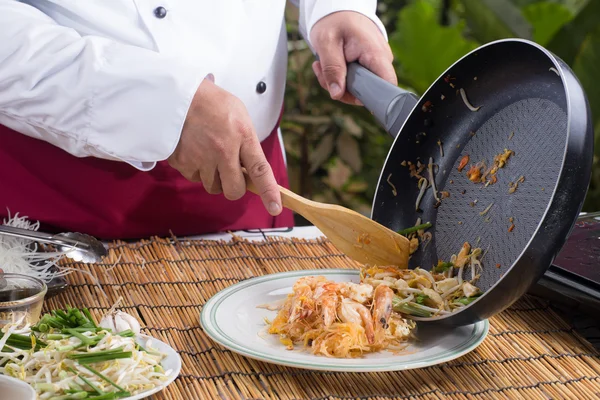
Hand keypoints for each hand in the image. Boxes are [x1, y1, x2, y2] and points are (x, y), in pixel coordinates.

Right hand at [167, 79, 281, 215]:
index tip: (275, 208)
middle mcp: (222, 150)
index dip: (269, 192)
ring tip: (208, 153)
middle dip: (233, 186)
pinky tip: (194, 150)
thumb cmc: (213, 104)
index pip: (259, 170)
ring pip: (212, 187)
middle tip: (229, 171)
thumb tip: (251, 171)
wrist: (179, 94)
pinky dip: (195, 169)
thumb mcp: (240, 116)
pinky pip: (193, 178)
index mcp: (242, 136)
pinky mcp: (182, 161)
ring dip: (213, 177)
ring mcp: (200, 158)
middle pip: (234, 190)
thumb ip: (248, 144)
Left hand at [310, 11, 396, 104]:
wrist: (338, 11)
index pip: (386, 85)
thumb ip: (332, 69)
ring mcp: (374, 64)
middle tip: (323, 73)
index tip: (346, 92)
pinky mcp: (367, 67)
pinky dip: (338, 78)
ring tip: (322, 66)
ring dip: (335, 83)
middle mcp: (380, 61)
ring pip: (357, 88)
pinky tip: (327, 66)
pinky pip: (354, 82)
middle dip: (341, 88)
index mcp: (376, 54)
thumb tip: (337, 94)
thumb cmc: (334, 22)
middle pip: (366, 91)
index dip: (370, 97)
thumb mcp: (327, 43)